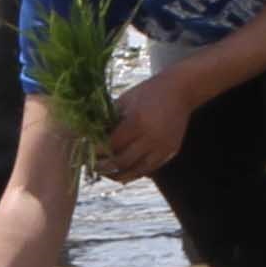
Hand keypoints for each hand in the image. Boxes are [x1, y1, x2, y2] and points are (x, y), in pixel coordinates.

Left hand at [97, 65, 198, 181]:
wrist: (180, 90)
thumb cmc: (147, 92)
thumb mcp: (125, 101)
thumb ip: (109, 120)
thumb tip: (88, 136)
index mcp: (137, 121)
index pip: (111, 144)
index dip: (96, 151)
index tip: (85, 152)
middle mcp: (152, 137)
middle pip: (122, 161)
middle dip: (104, 166)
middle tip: (91, 166)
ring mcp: (163, 147)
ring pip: (136, 171)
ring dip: (117, 175)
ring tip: (105, 173)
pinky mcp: (170, 152)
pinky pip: (148, 169)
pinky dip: (133, 173)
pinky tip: (122, 172)